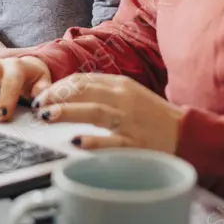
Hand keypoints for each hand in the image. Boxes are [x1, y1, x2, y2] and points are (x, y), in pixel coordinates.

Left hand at [32, 73, 183, 152]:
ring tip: (47, 116)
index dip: (59, 86)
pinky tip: (76, 142)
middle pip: (85, 91)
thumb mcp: (129, 94)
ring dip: (68, 112)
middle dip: (57, 96)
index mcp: (121, 84)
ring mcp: (130, 121)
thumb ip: (104, 92)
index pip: (83, 80)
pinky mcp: (136, 143)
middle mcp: (124, 99)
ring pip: (94, 111)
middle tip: (38, 105)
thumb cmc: (153, 115)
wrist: (186, 133)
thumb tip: (70, 94)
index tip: (43, 95)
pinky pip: (111, 142)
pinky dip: (93, 141)